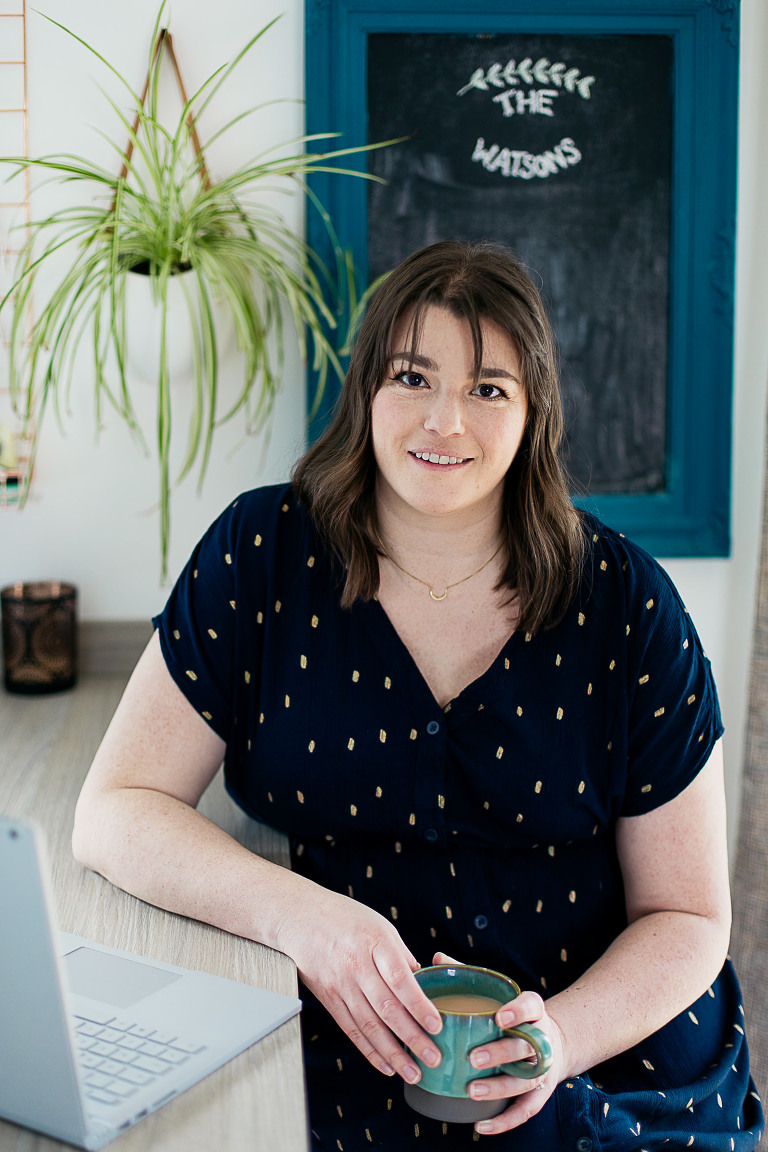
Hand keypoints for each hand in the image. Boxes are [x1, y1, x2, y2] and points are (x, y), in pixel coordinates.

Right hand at [276, 886, 442, 1083]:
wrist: (300, 917)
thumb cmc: (345, 918)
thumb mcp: (380, 926)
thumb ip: (401, 957)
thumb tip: (425, 985)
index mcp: (375, 942)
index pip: (400, 979)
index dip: (419, 1005)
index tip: (437, 1025)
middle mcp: (357, 964)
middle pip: (387, 1008)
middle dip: (413, 1038)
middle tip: (434, 1058)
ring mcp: (340, 984)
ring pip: (369, 1025)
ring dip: (393, 1053)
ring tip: (413, 1072)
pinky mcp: (328, 998)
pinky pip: (350, 1029)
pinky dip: (369, 1050)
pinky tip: (385, 1064)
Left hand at [432, 952, 565, 1135]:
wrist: (553, 1041)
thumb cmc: (514, 1014)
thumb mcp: (500, 992)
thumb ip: (470, 976)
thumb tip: (436, 958)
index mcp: (533, 1010)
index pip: (532, 1005)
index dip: (518, 1011)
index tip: (499, 1016)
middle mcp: (541, 1039)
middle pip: (526, 1047)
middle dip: (501, 1053)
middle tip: (474, 1058)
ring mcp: (542, 1068)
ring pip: (526, 1080)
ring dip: (499, 1087)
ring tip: (472, 1091)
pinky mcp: (540, 1093)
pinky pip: (525, 1110)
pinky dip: (505, 1121)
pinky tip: (480, 1126)